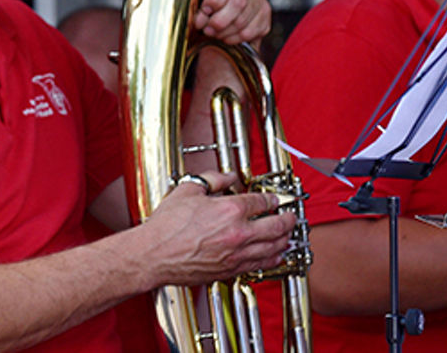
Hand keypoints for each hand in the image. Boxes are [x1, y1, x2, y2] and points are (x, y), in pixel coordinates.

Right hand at [138, 170, 295, 285]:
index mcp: (229, 210)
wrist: (155, 255)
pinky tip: (277, 256)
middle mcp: (239, 233)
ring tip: (290, 236)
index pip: (261, 202)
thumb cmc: (166, 227)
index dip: (272, 199)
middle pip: (276, 226)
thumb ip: (212, 180)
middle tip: (292, 216)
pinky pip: (261, 265)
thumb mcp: (187, 191)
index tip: (275, 199)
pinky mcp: (232, 270)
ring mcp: (237, 254)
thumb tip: (227, 176)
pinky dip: (273, 259)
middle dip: (288, 220)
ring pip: (273, 248)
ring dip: (286, 240)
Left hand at [191, 0, 270, 44]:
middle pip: (238, 3)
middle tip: (208, 30)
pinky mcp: (264, 13)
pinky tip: (228, 37)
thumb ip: (196, 7)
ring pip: (245, 19)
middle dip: (220, 21)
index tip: (204, 12)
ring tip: (215, 35)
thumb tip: (199, 21)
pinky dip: (238, 38)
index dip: (214, 0)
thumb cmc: (206, 2)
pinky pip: (254, 30)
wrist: (220, 8)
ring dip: (227, 32)